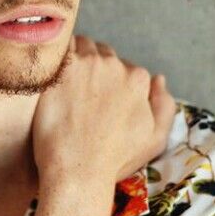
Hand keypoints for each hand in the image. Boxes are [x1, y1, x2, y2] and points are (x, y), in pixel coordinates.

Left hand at [32, 34, 177, 185]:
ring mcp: (86, 64)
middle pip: (102, 52)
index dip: (111, 79)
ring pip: (81, 45)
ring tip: (64, 78)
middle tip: (79, 87)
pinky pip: (58, 48)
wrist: (78, 170)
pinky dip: (56, 55)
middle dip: (93, 65)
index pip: (124, 65)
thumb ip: (164, 105)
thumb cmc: (114, 160)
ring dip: (75, 56)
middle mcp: (114, 66)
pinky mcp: (60, 68)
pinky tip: (50, 71)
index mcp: (138, 80)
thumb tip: (159, 78)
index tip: (98, 93)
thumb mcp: (155, 139)